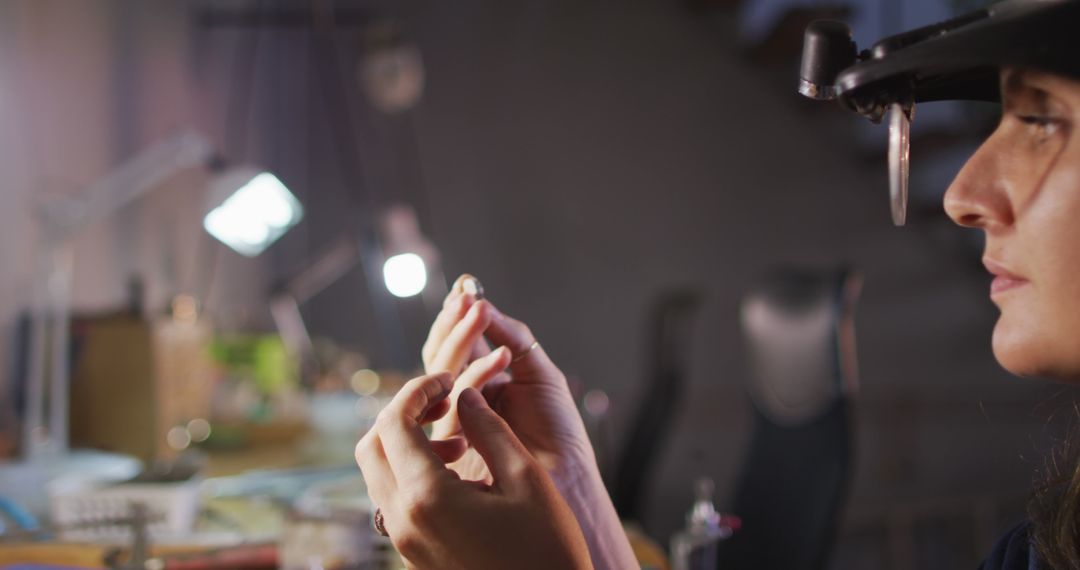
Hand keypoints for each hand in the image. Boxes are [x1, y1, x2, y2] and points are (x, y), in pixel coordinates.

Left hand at [355, 372, 591, 569]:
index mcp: (426, 496)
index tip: (449, 380)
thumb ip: (488, 429)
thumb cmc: (546, 551)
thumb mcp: (526, 479)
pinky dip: (412, 471)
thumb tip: (465, 395)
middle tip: (445, 401)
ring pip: (378, 473)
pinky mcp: (413, 553)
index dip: (418, 390)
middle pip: (371, 445)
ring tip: (458, 439)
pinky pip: (393, 498)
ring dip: (406, 443)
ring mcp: (404, 541)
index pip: (394, 422)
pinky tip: (457, 471)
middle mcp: (402, 520)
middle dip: (403, 413)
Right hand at [422, 276, 595, 487]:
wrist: (567, 478)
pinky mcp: (454, 441)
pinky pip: (456, 400)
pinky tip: (503, 357)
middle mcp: (461, 401)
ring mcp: (454, 421)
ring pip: (442, 373)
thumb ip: (512, 337)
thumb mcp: (539, 373)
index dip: (457, 317)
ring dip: (462, 339)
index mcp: (479, 385)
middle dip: (454, 324)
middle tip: (467, 298)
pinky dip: (479, 373)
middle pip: (442, 356)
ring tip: (482, 313)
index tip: (465, 288)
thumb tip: (480, 302)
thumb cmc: (558, 432)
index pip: (456, 345)